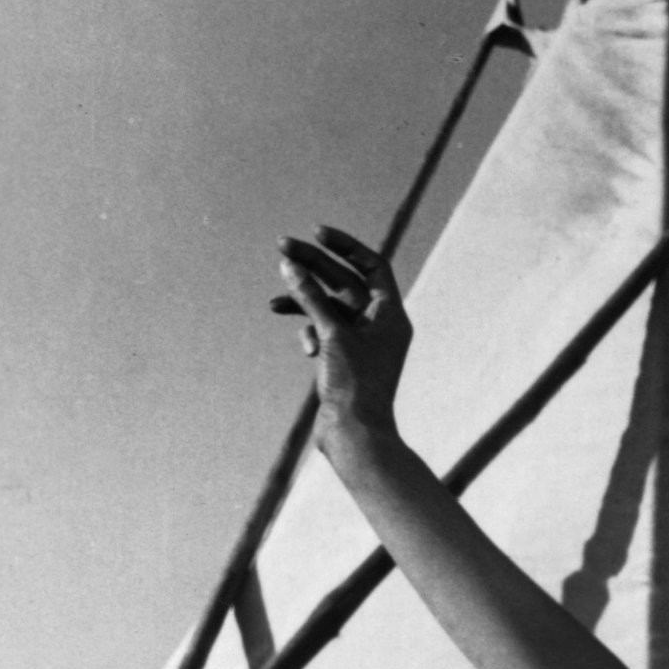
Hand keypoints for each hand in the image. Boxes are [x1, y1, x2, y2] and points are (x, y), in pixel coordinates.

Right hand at [272, 224, 410, 445]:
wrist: (355, 435)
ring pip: (330, 306)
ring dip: (304, 296)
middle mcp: (379, 326)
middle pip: (345, 281)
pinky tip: (304, 343)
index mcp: (391, 316)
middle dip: (314, 265)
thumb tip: (290, 264)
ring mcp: (361, 342)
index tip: (317, 233)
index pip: (372, 266)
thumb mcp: (332, 334)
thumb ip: (311, 297)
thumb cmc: (354, 386)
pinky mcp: (343, 358)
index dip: (346, 246)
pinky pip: (323, 330)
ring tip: (277, 291)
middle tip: (281, 246)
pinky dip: (309, 329)